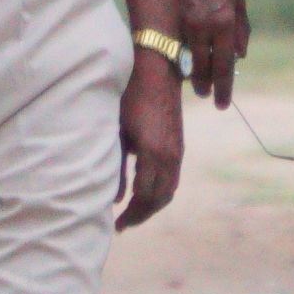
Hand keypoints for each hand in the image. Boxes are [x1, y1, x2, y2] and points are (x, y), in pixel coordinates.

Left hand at [116, 53, 183, 227]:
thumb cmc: (130, 96)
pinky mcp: (178, 145)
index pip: (144, 196)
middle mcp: (170, 155)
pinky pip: (173, 178)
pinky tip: (146, 192)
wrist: (157, 69)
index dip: (131, 213)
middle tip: (123, 224)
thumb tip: (115, 198)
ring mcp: (177, 151)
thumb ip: (117, 166)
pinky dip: (161, 192)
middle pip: (160, 198)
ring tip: (134, 213)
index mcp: (153, 153)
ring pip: (169, 190)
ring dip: (153, 205)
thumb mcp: (117, 131)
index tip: (116, 224)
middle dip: (142, 214)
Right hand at [177, 0, 249, 107]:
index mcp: (225, 23)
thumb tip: (239, 56)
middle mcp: (203, 26)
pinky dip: (177, 55)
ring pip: (183, 60)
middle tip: (206, 94)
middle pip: (201, 68)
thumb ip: (241, 30)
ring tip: (194, 83)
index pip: (224, 66)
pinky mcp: (166, 16)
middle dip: (204, 85)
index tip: (221, 104)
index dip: (223, 88)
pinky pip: (172, 45)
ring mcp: (181, 22)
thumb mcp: (239, 1)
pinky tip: (180, 60)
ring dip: (190, 74)